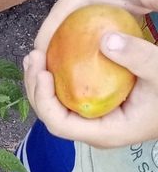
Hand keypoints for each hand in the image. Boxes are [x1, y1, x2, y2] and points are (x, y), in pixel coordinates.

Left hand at [24, 0, 157, 147]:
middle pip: (50, 116)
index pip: (60, 124)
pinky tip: (52, 58)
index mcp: (106, 132)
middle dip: (35, 87)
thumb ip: (138, 58)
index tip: (43, 73)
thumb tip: (105, 39)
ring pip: (56, 107)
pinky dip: (56, 79)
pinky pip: (67, 97)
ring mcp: (94, 121)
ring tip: (35, 56)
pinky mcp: (96, 109)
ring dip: (41, 82)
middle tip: (33, 56)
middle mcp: (94, 131)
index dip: (44, 100)